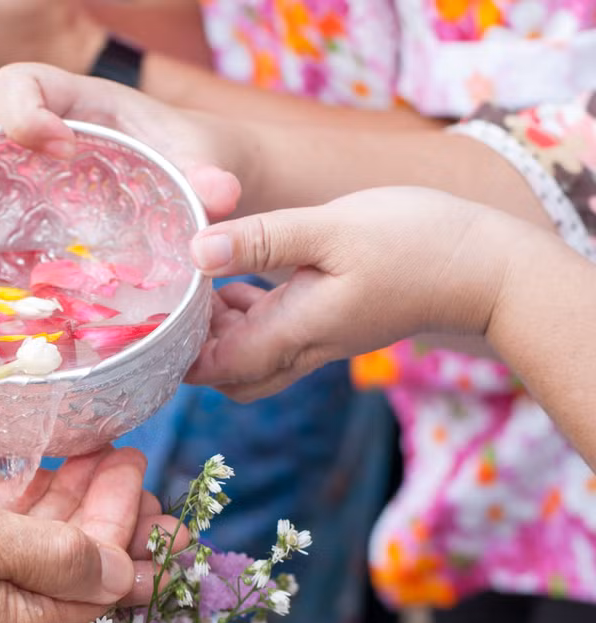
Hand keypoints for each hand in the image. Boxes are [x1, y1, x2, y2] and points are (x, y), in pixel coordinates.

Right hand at [0, 62, 244, 218]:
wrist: (196, 175)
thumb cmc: (195, 159)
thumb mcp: (205, 163)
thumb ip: (209, 175)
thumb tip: (218, 196)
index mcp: (79, 99)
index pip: (23, 82)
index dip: (24, 112)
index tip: (56, 150)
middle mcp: (41, 123)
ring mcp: (24, 163)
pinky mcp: (21, 198)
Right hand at [0, 480, 140, 622]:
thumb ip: (51, 552)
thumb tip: (123, 571)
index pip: (95, 583)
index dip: (124, 524)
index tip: (138, 469)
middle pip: (64, 577)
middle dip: (99, 515)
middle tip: (125, 461)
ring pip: (25, 568)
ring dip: (59, 516)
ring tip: (87, 466)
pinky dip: (14, 528)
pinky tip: (20, 494)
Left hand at [184, 187, 527, 400]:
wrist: (488, 271)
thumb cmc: (417, 244)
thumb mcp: (332, 230)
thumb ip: (262, 240)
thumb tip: (195, 251)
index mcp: (293, 333)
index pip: (213, 368)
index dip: (175, 352)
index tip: (151, 316)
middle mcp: (301, 347)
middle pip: (226, 375)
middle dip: (192, 347)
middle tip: (173, 297)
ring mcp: (317, 339)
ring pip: (248, 357)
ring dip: (217, 329)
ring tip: (197, 280)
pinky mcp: (330, 322)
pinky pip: (273, 334)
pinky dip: (245, 315)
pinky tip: (235, 276)